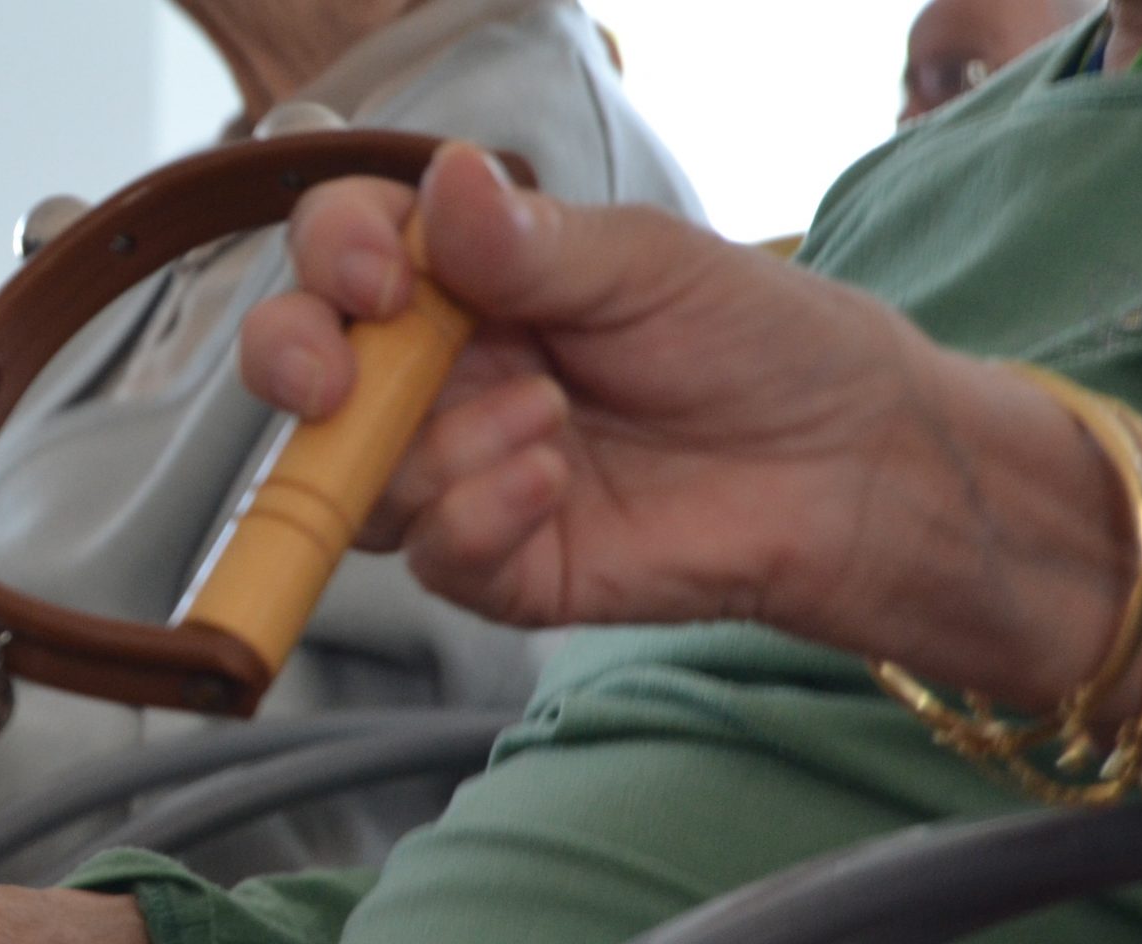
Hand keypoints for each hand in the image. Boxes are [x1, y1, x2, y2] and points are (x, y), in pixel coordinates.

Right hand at [242, 144, 1129, 712]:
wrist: (845, 468)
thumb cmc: (760, 346)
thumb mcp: (647, 266)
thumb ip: (533, 240)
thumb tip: (442, 182)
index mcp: (467, 280)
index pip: (345, 252)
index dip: (333, 258)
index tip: (379, 278)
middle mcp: (441, 375)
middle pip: (301, 369)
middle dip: (297, 364)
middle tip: (339, 381)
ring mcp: (457, 471)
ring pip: (356, 474)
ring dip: (436, 448)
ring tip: (549, 425)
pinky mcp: (494, 562)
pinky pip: (431, 553)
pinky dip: (478, 515)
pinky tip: (554, 486)